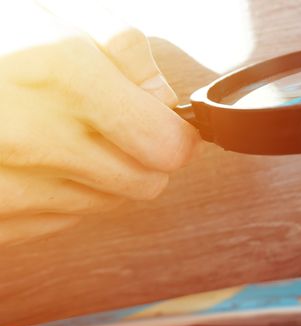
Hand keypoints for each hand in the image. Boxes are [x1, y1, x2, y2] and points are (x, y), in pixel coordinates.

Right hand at [0, 3, 200, 240]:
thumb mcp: (53, 24)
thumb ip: (121, 54)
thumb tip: (162, 95)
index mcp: (61, 74)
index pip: (167, 144)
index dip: (177, 135)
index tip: (169, 125)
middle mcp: (36, 136)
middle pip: (148, 182)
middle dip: (146, 158)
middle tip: (119, 131)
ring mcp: (9, 187)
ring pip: (109, 202)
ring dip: (104, 176)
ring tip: (63, 140)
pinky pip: (66, 218)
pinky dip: (66, 194)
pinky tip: (35, 163)